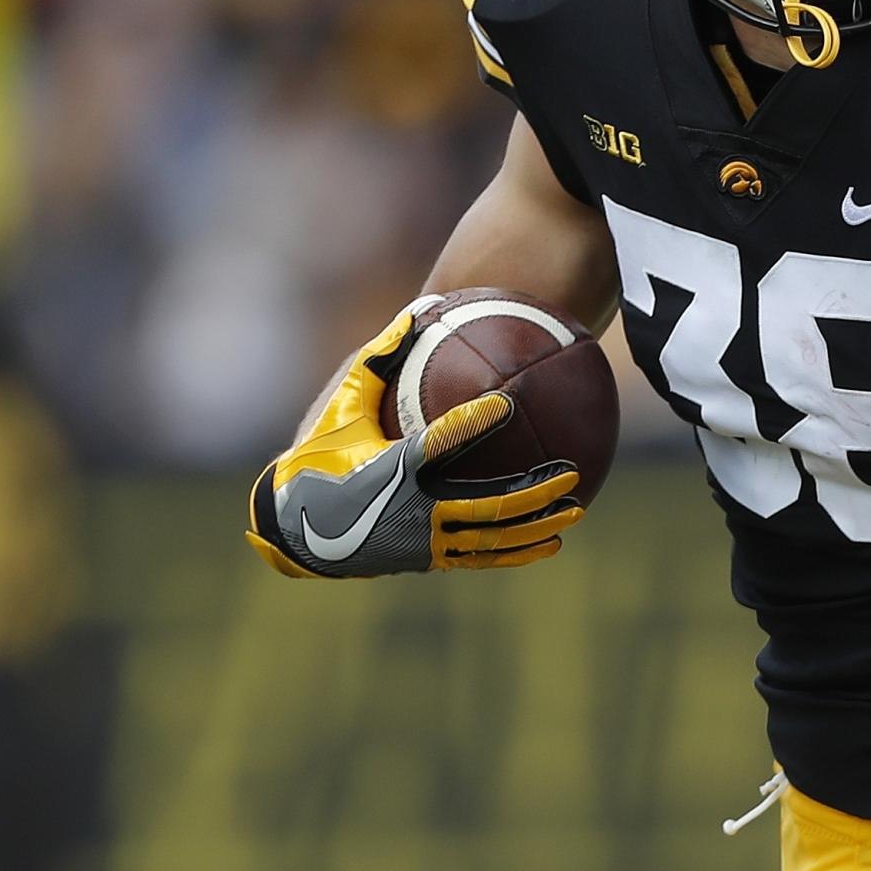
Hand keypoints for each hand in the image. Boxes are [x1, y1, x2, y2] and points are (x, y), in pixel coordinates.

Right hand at [246, 305, 582, 578]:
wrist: (294, 527)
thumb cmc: (319, 457)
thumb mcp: (342, 405)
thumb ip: (380, 358)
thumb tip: (418, 310)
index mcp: (393, 469)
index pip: (440, 442)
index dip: (475, 422)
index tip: (507, 402)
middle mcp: (413, 510)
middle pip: (487, 504)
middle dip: (535, 491)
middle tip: (571, 473)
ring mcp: (423, 541)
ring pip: (492, 538)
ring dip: (537, 526)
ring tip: (576, 510)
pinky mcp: (427, 560)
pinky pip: (481, 558)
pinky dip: (517, 552)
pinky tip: (550, 542)